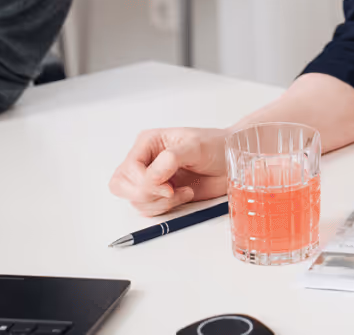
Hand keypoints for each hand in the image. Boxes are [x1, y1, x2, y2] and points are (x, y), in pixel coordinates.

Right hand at [108, 127, 230, 215]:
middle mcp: (145, 160)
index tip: (167, 186)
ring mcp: (152, 179)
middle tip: (170, 192)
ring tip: (182, 191)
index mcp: (148, 143)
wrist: (232, 161)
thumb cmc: (216, 146)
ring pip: (135, 201)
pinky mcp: (161, 194)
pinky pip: (149, 209)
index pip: (127, 169)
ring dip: (159, 203)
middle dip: (146, 195)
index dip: (143, 182)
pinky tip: (184, 195)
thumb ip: (172, 158)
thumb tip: (153, 174)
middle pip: (121, 186)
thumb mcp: (196, 147)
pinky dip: (166, 208)